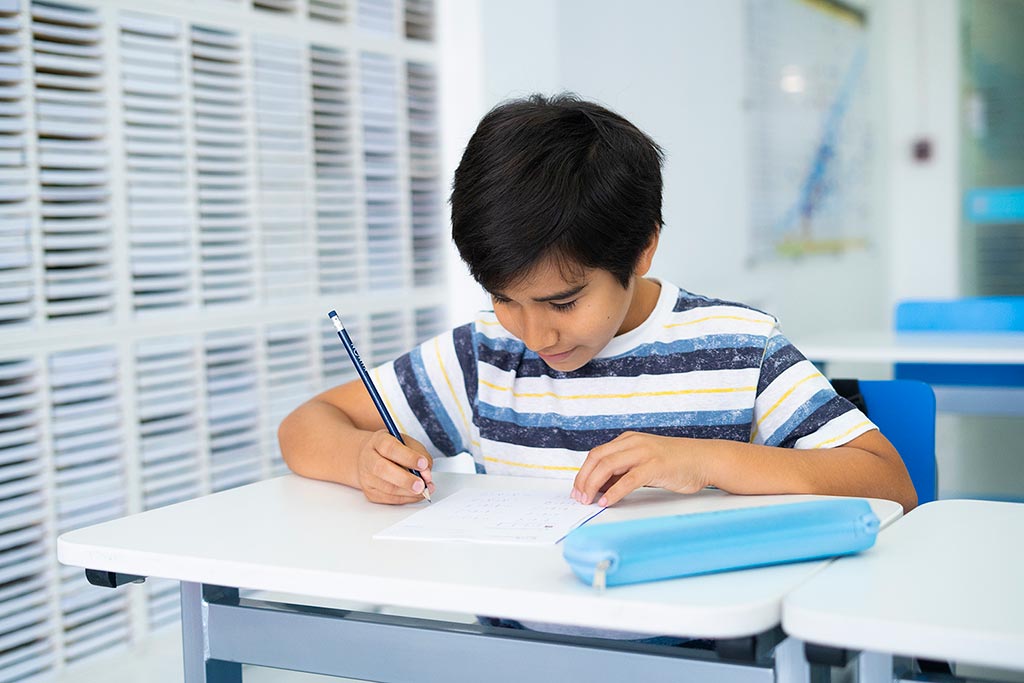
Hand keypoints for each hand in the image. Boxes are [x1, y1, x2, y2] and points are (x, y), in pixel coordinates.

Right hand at [356, 430, 434, 504]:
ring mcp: (367, 477)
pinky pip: (389, 499)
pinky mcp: (370, 492)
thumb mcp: (408, 443)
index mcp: (379, 441)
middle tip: (422, 484)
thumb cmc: (392, 449)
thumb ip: (420, 454)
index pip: (390, 448)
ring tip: (424, 490)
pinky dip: (406, 498)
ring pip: (387, 488)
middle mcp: (368, 458)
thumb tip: (426, 474)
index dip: (408, 457)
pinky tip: (416, 495)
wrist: (370, 457)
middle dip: (405, 479)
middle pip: (383, 470)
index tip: (423, 464)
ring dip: (409, 492)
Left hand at [571, 432, 709, 506]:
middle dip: (583, 479)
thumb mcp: (644, 462)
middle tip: (578, 497)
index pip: (596, 454)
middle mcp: (633, 442)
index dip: (583, 472)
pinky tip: (606, 502)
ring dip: (593, 485)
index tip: (577, 489)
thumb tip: (599, 487)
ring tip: (588, 501)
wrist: (704, 459)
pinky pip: (627, 479)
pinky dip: (613, 492)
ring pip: (608, 466)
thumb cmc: (675, 463)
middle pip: (597, 458)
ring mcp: (644, 453)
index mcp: (628, 440)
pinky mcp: (655, 466)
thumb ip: (623, 470)